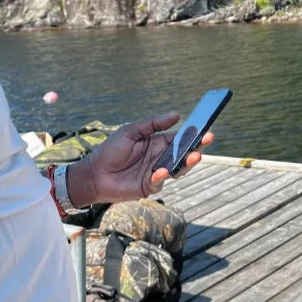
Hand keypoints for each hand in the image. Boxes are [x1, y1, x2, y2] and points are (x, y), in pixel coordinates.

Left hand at [66, 113, 213, 207]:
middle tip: (207, 140)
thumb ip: (152, 124)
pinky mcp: (149, 186)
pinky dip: (161, 176)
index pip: (178, 138)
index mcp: (156, 143)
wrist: (94, 173)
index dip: (191, 134)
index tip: (205, 128)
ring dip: (186, 163)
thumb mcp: (130, 132)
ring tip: (195, 155)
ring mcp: (156, 173)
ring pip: (177, 168)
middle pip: (182, 153)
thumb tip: (176, 115)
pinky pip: (159, 182)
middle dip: (196, 147)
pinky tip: (162, 170)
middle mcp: (159, 158)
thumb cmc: (110, 150)